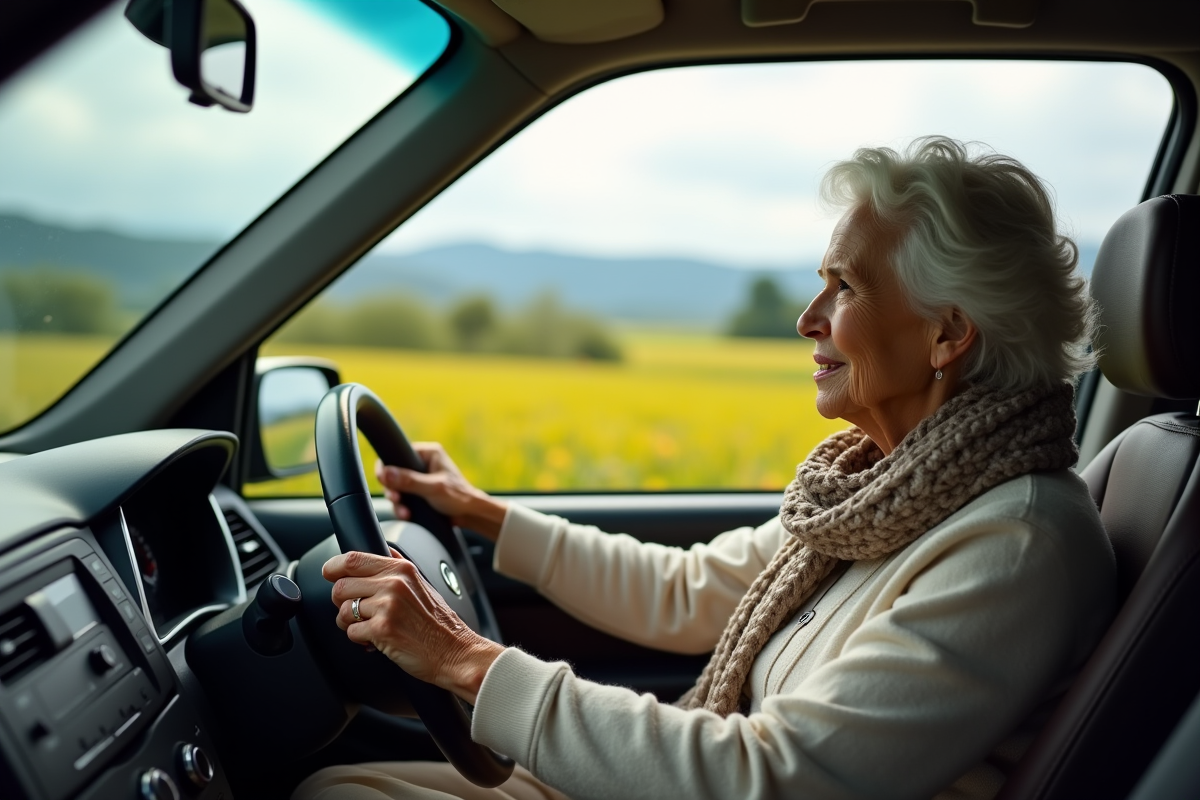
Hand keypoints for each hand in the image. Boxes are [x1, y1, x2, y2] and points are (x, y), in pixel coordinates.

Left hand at [324, 548, 503, 704]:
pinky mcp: (382, 630)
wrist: (455, 652)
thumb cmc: (439, 623)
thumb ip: (398, 566)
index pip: (354, 558)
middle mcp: (394, 584)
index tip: (329, 573)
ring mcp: (387, 606)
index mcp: (402, 569)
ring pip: (343, 610)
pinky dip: (359, 639)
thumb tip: (379, 550)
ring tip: (367, 627)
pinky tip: (375, 640)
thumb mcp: (422, 583)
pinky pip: (351, 632)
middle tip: (354, 611)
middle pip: (342, 586)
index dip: (334, 567)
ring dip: (348, 623)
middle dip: (341, 602)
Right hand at [375, 443, 506, 540]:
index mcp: (429, 453)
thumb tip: (386, 473)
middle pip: (394, 473)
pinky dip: (403, 507)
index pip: (398, 453)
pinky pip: (404, 498)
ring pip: (397, 488)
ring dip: (398, 502)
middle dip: (393, 490)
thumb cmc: (459, 497)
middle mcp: (423, 463)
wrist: (471, 515)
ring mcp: (421, 479)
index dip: (387, 467)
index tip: (383, 480)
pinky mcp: (420, 493)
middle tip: (396, 499)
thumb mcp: (433, 488)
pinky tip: (408, 515)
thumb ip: (409, 480)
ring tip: (405, 512)